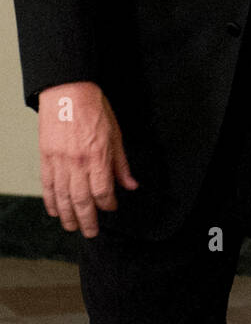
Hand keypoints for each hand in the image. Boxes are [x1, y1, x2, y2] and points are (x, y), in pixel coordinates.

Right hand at [38, 82, 137, 237]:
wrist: (68, 91)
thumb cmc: (94, 109)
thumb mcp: (116, 135)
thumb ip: (121, 164)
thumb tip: (131, 185)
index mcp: (97, 157)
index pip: (103, 191)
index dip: (108, 204)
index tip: (111, 208)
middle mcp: (77, 163)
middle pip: (81, 200)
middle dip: (87, 220)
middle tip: (91, 232)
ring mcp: (59, 161)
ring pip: (62, 197)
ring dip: (67, 216)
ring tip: (72, 227)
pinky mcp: (45, 157)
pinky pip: (47, 185)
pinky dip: (50, 200)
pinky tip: (55, 210)